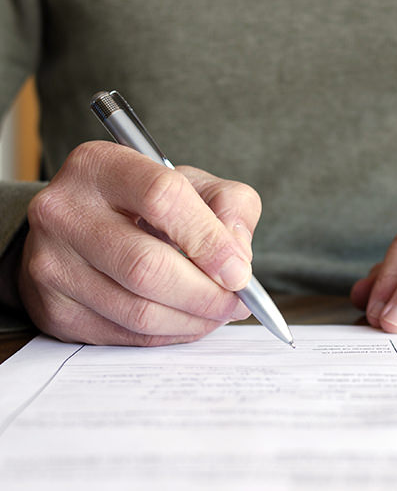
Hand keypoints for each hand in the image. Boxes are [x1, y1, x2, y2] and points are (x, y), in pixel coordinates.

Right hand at [18, 141, 261, 345]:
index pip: (162, 198)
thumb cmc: (145, 203)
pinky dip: (170, 334)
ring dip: (194, 320)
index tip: (240, 271)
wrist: (82, 227)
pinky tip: (188, 320)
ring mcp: (52, 264)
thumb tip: (238, 259)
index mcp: (101, 166)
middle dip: (207, 293)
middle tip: (238, 301)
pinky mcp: (56, 309)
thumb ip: (228, 205)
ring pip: (139, 311)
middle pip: (147, 266)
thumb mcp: (191, 184)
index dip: (210, 240)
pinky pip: (127, 336)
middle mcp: (64, 212)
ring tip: (218, 311)